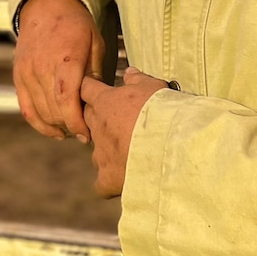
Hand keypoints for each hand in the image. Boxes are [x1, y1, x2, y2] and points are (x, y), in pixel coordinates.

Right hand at [13, 0, 104, 140]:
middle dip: (71, 126)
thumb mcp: (94, 44)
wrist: (46, 7)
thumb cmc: (76, 26)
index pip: (66, 99)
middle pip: (54, 110)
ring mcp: (27, 73)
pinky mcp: (18, 77)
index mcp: (65, 59)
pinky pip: (26, 109)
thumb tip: (98, 104)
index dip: (76, 122)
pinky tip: (55, 132)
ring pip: (41, 112)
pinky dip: (39, 124)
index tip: (87, 134)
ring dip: (58, 126)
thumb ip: (94, 74)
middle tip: (87, 133)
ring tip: (74, 130)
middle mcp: (42, 67)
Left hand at [81, 67, 167, 197]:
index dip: (91, 89)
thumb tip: (128, 72)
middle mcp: (97, 126)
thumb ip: (137, 79)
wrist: (170, 143)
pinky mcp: (108, 177)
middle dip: (99, 118)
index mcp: (105, 102)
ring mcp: (101, 153)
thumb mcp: (153, 86)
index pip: (86, 89)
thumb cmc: (162, 110)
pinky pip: (101, 183)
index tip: (97, 90)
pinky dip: (109, 182)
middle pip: (87, 119)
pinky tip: (121, 181)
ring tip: (129, 151)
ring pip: (96, 150)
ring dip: (107, 149)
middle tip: (120, 120)